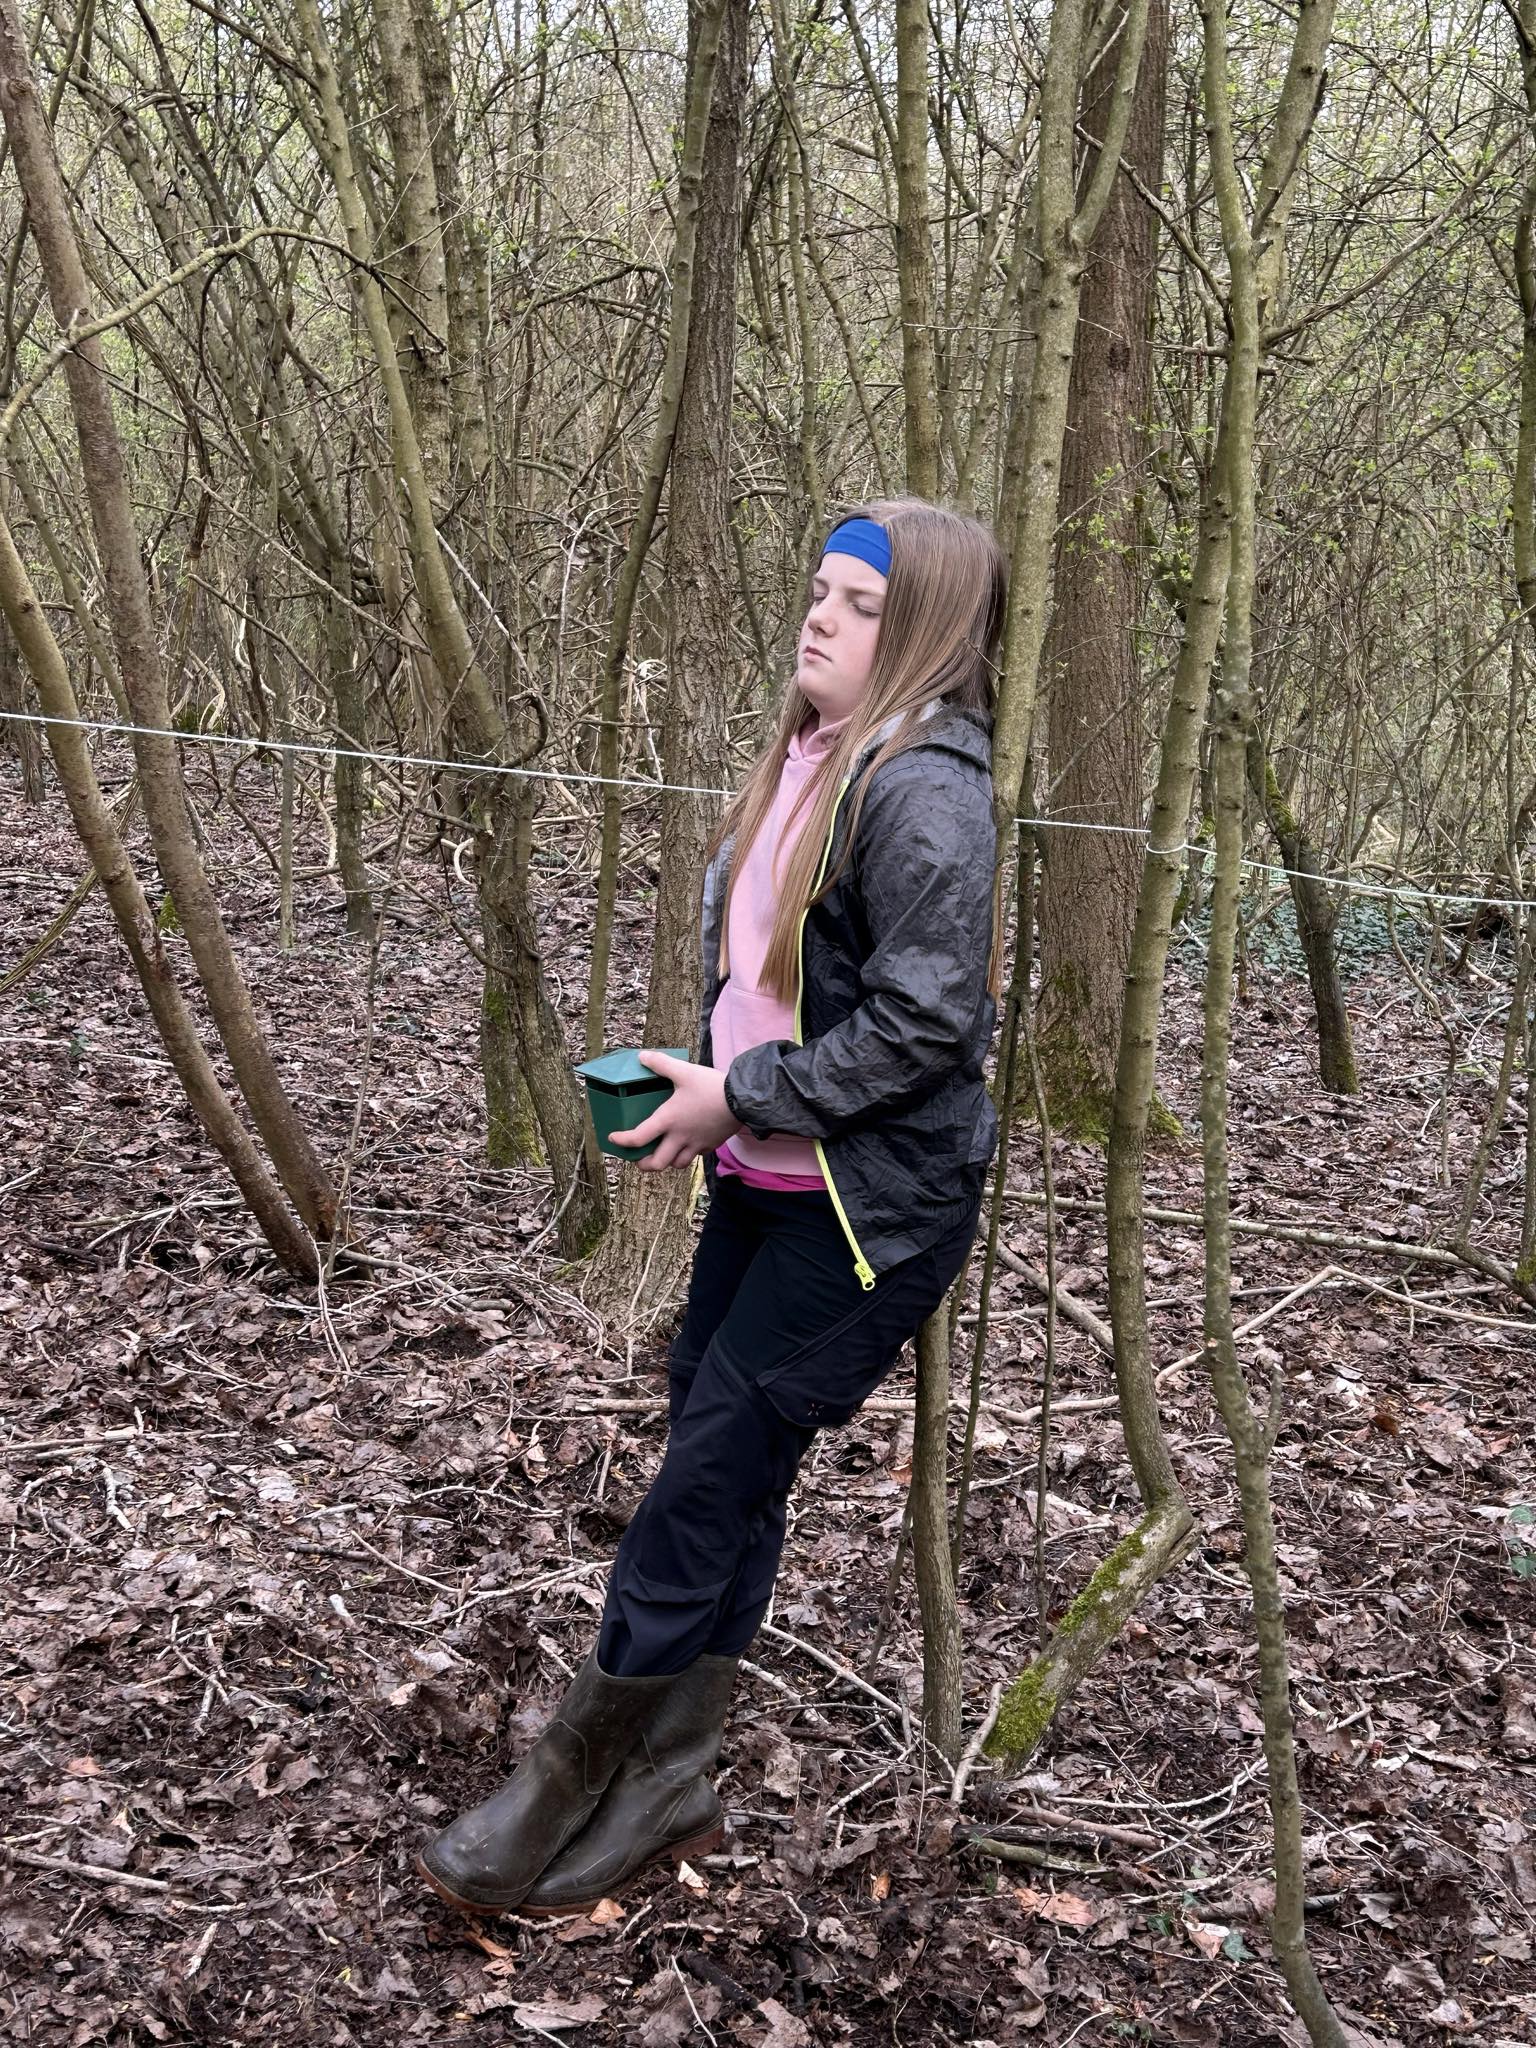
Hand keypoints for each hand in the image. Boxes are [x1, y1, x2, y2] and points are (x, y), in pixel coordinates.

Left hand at [611, 1050, 739, 1171]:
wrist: (743, 1099)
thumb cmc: (711, 1086)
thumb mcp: (684, 1071)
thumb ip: (661, 1064)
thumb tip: (642, 1056)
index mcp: (668, 1120)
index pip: (638, 1138)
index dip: (622, 1142)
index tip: (613, 1139)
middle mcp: (680, 1137)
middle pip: (657, 1164)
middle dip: (643, 1164)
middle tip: (638, 1158)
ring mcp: (696, 1144)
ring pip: (676, 1164)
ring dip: (667, 1161)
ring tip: (662, 1152)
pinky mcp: (711, 1144)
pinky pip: (695, 1156)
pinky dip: (686, 1154)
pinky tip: (686, 1143)